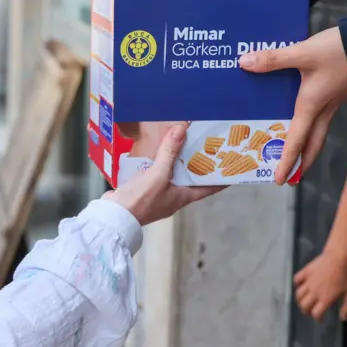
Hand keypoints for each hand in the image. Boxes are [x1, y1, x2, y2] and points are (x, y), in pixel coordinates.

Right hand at [108, 123, 223, 224]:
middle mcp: (174, 197)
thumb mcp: (158, 174)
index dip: (221, 179)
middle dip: (199, 165)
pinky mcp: (144, 192)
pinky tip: (157, 155)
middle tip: (207, 148)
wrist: (114, 215)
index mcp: (183, 197)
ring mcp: (159, 196)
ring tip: (183, 146)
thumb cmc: (140, 201)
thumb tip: (181, 130)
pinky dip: (160, 165)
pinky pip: (157, 176)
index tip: (232, 169)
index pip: (209, 188)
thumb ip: (169, 152)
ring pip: (174, 176)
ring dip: (178, 163)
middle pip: (191, 179)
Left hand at [239, 27, 346, 184]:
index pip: (297, 142)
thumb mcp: (303, 53)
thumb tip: (245, 63)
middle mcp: (323, 109)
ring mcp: (332, 102)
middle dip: (302, 162)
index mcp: (311, 106)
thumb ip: (273, 59)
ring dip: (307, 146)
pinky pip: (321, 116)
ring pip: (318, 132)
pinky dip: (311, 125)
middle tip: (291, 177)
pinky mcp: (336, 91)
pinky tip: (302, 116)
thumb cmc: (339, 51)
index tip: (280, 180)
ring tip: (295, 153)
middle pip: (313, 144)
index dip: (288, 162)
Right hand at [294, 248, 346, 321]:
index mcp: (325, 299)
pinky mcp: (306, 272)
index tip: (320, 318)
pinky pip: (297, 280)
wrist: (339, 257)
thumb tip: (343, 318)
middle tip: (309, 311)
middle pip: (304, 306)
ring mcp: (308, 282)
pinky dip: (297, 284)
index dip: (317, 318)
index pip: (316, 313)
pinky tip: (300, 285)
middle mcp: (314, 292)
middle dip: (306, 311)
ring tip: (304, 301)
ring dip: (300, 300)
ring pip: (299, 295)